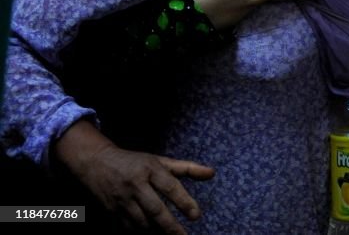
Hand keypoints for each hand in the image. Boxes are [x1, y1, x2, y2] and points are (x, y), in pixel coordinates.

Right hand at [56, 122, 213, 234]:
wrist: (96, 163)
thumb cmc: (135, 162)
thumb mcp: (160, 161)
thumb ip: (187, 168)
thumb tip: (212, 173)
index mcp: (149, 169)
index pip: (170, 186)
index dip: (184, 202)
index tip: (196, 215)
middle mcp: (135, 185)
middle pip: (155, 209)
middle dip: (170, 225)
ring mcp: (122, 200)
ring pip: (141, 222)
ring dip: (156, 232)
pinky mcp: (112, 212)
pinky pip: (128, 228)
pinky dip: (141, 234)